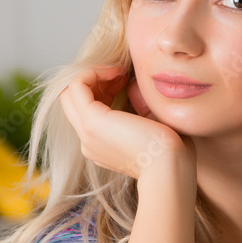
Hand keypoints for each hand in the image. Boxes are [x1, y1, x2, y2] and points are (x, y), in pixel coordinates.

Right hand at [60, 65, 194, 179]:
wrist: (170, 170)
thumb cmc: (171, 153)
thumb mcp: (154, 125)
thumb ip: (141, 106)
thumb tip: (131, 85)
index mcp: (102, 146)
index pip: (87, 111)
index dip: (102, 89)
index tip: (126, 81)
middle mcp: (89, 142)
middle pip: (73, 101)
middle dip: (94, 81)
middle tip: (120, 75)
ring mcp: (87, 133)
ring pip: (70, 93)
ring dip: (92, 75)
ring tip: (118, 73)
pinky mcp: (92, 122)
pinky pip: (77, 86)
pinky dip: (92, 72)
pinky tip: (116, 73)